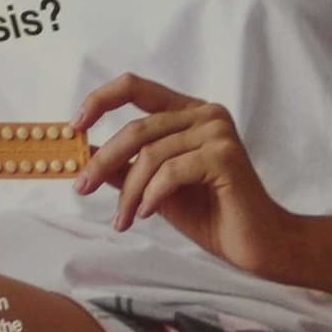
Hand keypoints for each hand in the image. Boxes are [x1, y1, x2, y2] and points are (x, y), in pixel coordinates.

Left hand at [75, 76, 299, 277]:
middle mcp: (205, 114)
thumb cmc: (211, 215)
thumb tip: (85, 156)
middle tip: (81, 187)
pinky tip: (147, 214)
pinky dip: (151, 195)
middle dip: (103, 161)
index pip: (135, 87)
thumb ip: (127, 168)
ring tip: (122, 219)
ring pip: (151, 154)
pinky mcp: (225, 156)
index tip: (75, 127)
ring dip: (128, 191)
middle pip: (137, 128)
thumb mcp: (155, 188)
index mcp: (189, 113)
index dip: (99, 100)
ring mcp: (218, 132)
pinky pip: (171, 172)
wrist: (257, 243)